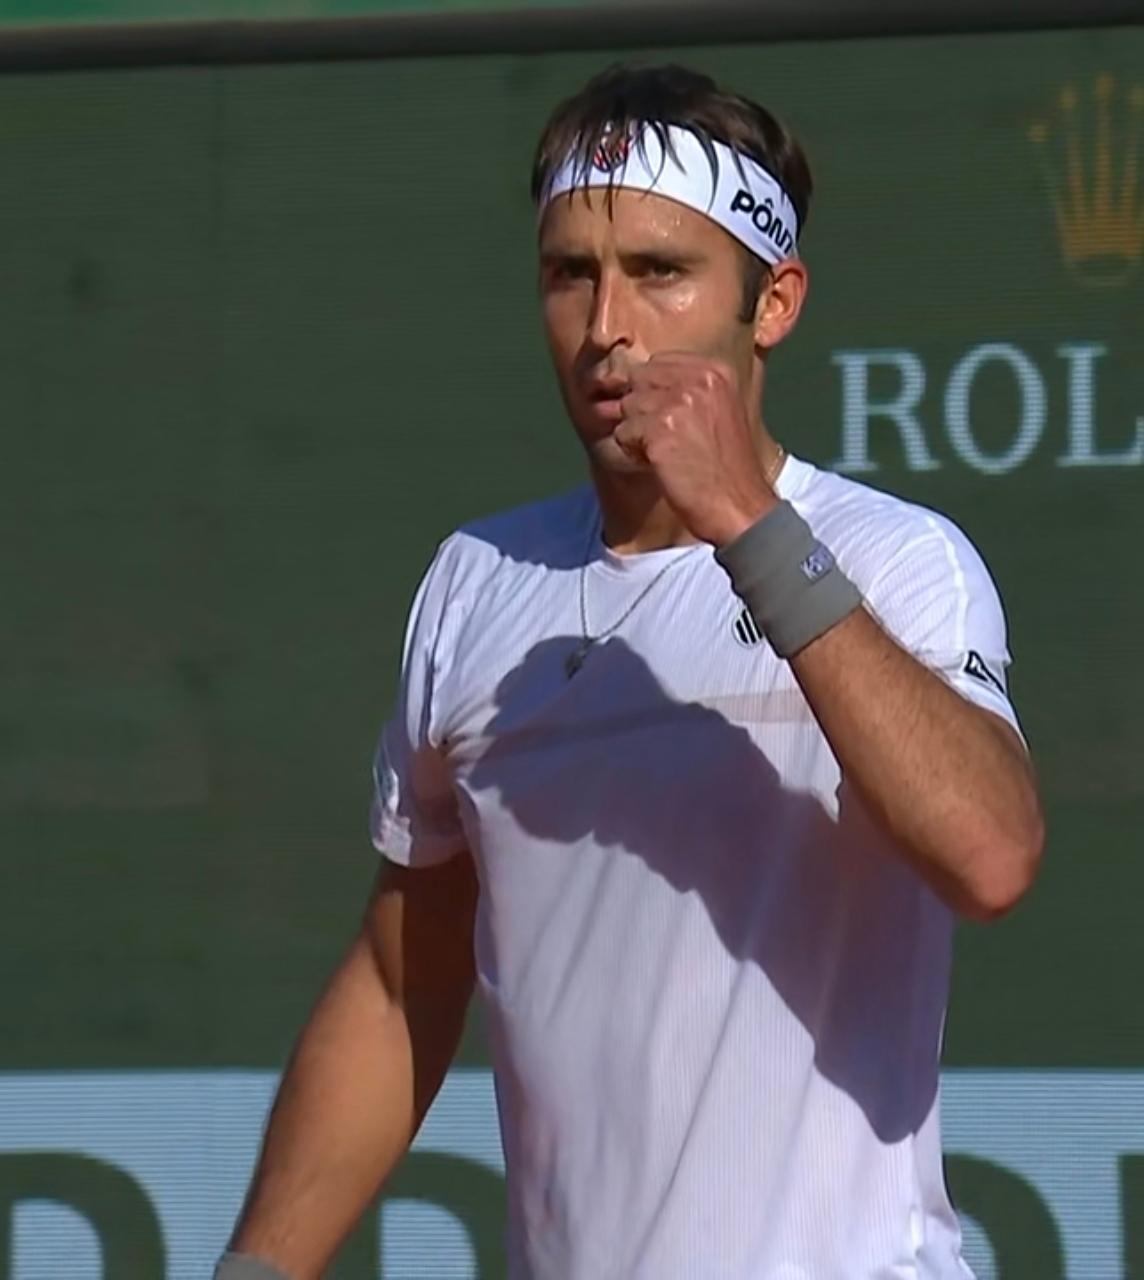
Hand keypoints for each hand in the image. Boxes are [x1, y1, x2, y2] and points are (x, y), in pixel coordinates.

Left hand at [612, 352, 778, 545]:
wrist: (739, 507)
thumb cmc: (726, 470)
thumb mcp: (720, 412)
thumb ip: (687, 391)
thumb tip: (632, 383)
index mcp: (716, 371)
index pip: (658, 363)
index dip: (653, 393)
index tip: (670, 421)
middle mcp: (699, 380)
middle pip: (639, 381)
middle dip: (642, 410)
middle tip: (665, 440)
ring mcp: (679, 403)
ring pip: (628, 407)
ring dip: (637, 434)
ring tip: (666, 454)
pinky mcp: (660, 430)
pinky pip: (623, 433)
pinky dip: (634, 453)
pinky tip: (660, 466)